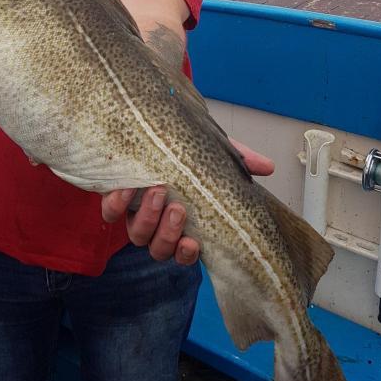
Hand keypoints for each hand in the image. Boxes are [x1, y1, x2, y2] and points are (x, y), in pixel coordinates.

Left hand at [101, 139, 273, 265]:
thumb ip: (240, 159)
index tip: (193, 242)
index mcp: (183, 221)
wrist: (147, 126)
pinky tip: (126, 188)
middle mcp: (157, 224)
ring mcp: (133, 213)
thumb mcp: (213, 151)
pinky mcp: (112, 199)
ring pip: (137, 236)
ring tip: (157, 191)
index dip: (187, 254)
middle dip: (168, 233)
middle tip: (178, 208)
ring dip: (148, 219)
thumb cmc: (183, 147)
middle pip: (159, 249)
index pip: (185, 251)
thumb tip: (270, 166)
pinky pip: (110, 213)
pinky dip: (117, 204)